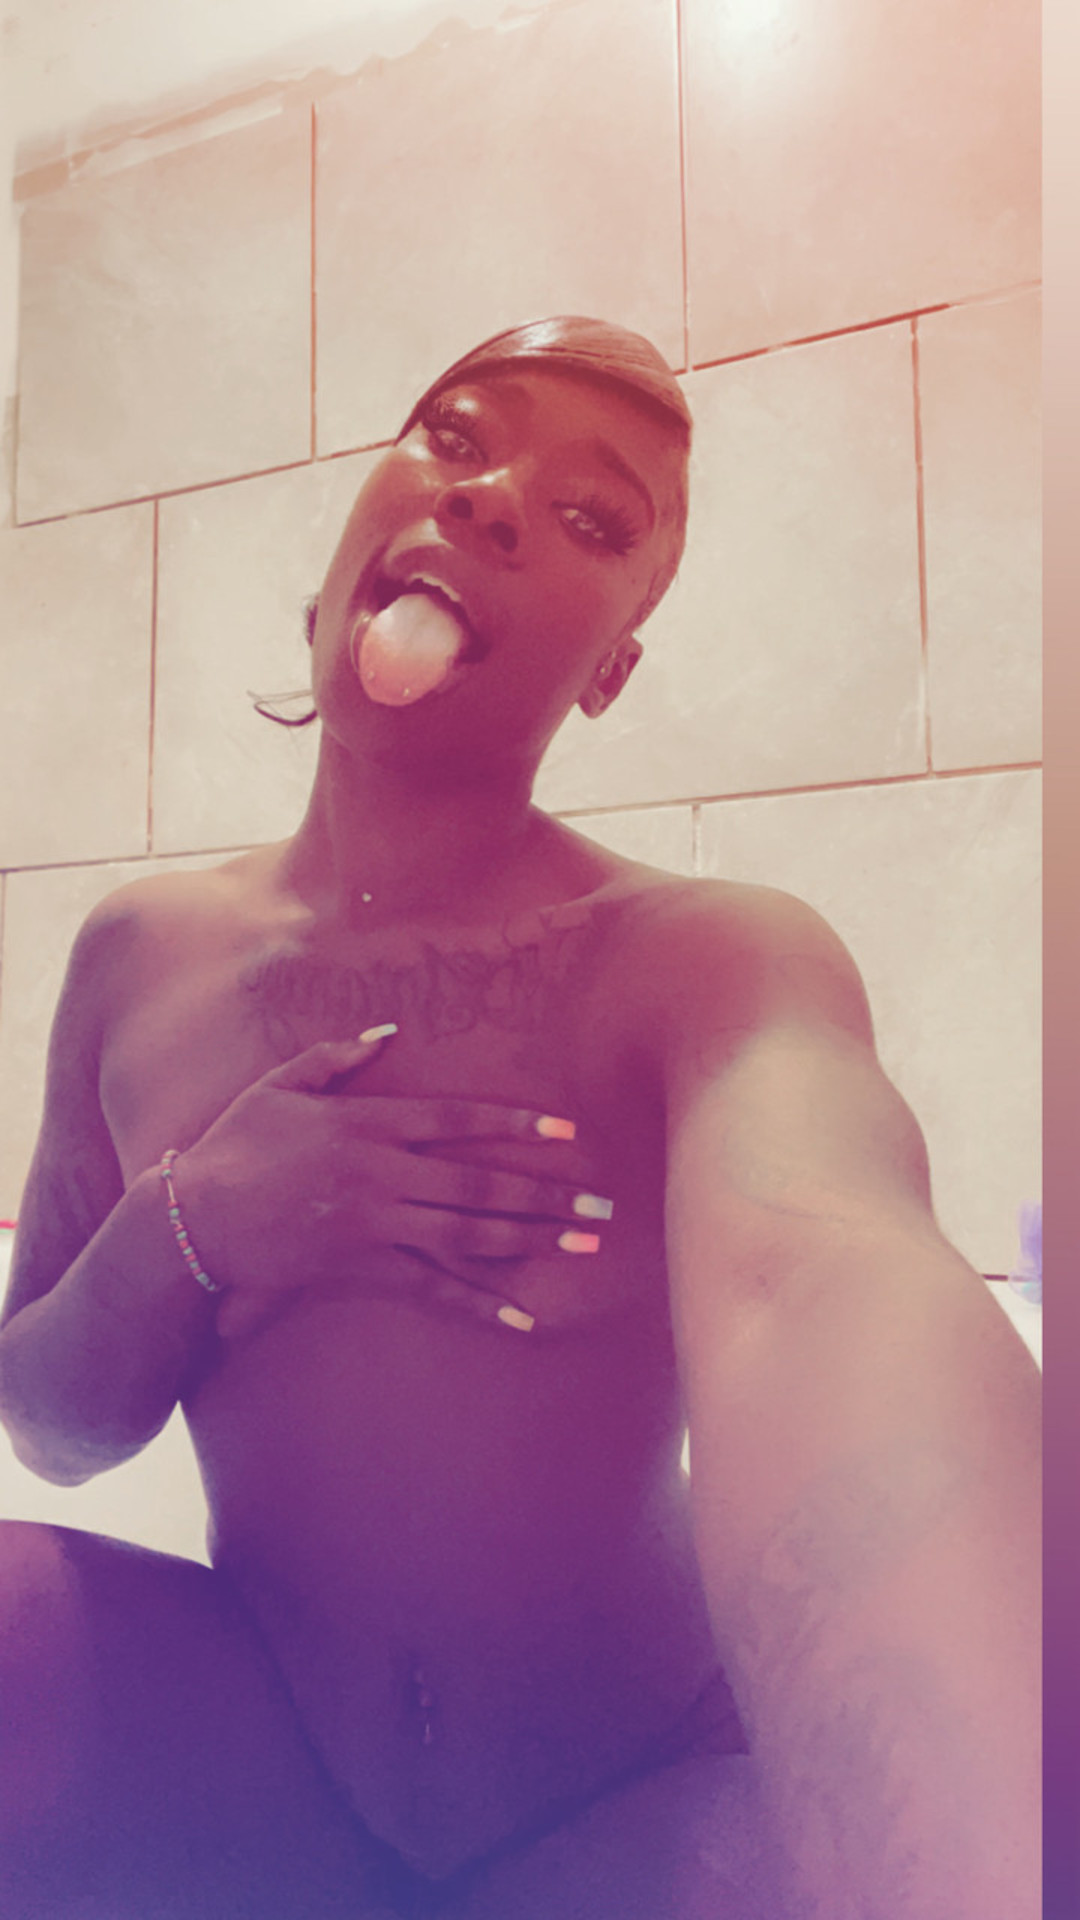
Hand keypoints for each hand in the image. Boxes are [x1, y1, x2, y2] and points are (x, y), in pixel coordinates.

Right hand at [168, 1031, 611, 1338]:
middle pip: (480, 1183)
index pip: (457, 1119)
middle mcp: (381, 1173)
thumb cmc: (236, 1144)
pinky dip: (479, 1303)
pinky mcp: (362, 1269)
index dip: (514, 1124)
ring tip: (583, 1247)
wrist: (194, 1219)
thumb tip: (389, 1033)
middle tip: (602, 1206)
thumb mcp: (281, 1085)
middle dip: (546, 1193)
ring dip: (532, 1240)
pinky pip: (432, 1288)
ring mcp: (375, 1224)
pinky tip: (523, 1317)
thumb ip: (336, 1056)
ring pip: (469, 1234)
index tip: (566, 1129)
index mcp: (368, 1123)